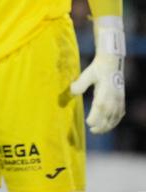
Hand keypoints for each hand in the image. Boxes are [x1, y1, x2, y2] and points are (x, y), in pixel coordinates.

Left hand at [71, 19, 124, 133]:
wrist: (112, 62)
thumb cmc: (98, 68)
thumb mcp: (87, 74)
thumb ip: (80, 84)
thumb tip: (70, 92)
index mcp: (104, 93)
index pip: (99, 110)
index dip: (94, 118)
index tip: (88, 123)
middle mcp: (113, 99)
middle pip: (108, 117)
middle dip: (100, 126)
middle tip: (92, 130)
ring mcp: (119, 100)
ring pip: (114, 118)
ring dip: (107, 126)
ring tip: (99, 130)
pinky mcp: (121, 100)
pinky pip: (120, 114)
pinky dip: (115, 121)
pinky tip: (110, 124)